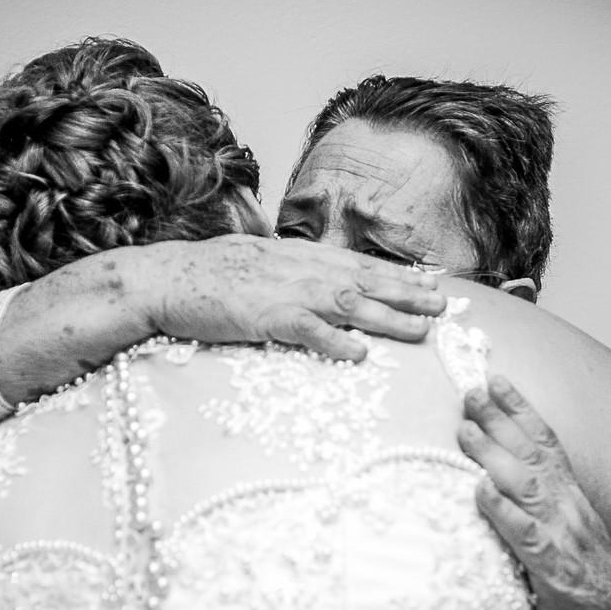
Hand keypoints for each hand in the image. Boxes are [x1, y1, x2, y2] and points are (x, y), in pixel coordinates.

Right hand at [137, 234, 445, 359]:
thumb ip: (289, 270)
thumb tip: (314, 279)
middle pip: (365, 280)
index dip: (398, 274)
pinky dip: (333, 340)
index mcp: (299, 256)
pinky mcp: (263, 316)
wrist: (165, 277)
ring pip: (348, 302)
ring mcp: (283, 291)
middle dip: (408, 293)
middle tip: (445, 305)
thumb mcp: (256, 261)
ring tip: (422, 329)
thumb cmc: (206, 274)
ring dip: (387, 316)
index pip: (359, 263)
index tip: (430, 282)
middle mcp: (300, 269)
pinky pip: (305, 329)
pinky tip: (359, 352)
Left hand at [458, 374, 610, 609]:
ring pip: (529, 489)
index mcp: (574, 502)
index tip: (496, 377)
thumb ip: (537, 507)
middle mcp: (573, 514)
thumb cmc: (581, 594)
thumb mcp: (563, 540)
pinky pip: (529, 540)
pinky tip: (483, 492)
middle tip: (469, 391)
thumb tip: (498, 476)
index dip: (522, 409)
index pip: (548, 444)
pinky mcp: (558, 578)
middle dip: (501, 420)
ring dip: (495, 457)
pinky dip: (506, 513)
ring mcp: (568, 544)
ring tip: (466, 430)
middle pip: (534, 456)